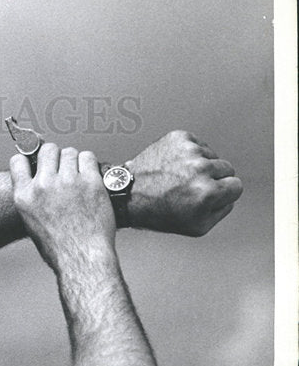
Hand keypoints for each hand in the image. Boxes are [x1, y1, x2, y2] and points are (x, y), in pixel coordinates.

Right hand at [10, 144, 115, 273]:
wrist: (82, 258)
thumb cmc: (59, 247)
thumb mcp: (32, 223)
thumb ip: (32, 199)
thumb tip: (39, 180)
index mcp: (24, 197)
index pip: (18, 161)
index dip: (29, 159)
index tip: (37, 162)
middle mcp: (43, 186)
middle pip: (48, 150)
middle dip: (55, 156)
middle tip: (63, 168)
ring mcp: (67, 182)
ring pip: (69, 152)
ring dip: (74, 161)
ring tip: (78, 177)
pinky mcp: (89, 181)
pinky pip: (88, 157)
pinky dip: (89, 164)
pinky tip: (89, 178)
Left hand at [126, 131, 242, 235]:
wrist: (129, 195)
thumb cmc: (158, 213)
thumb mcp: (196, 227)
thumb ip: (221, 212)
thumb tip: (231, 196)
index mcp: (207, 193)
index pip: (237, 186)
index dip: (223, 194)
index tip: (206, 196)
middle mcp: (200, 169)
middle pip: (228, 168)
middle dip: (214, 179)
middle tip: (190, 188)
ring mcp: (189, 151)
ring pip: (212, 156)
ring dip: (200, 166)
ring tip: (179, 178)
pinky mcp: (179, 138)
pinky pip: (198, 144)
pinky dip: (189, 154)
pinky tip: (174, 167)